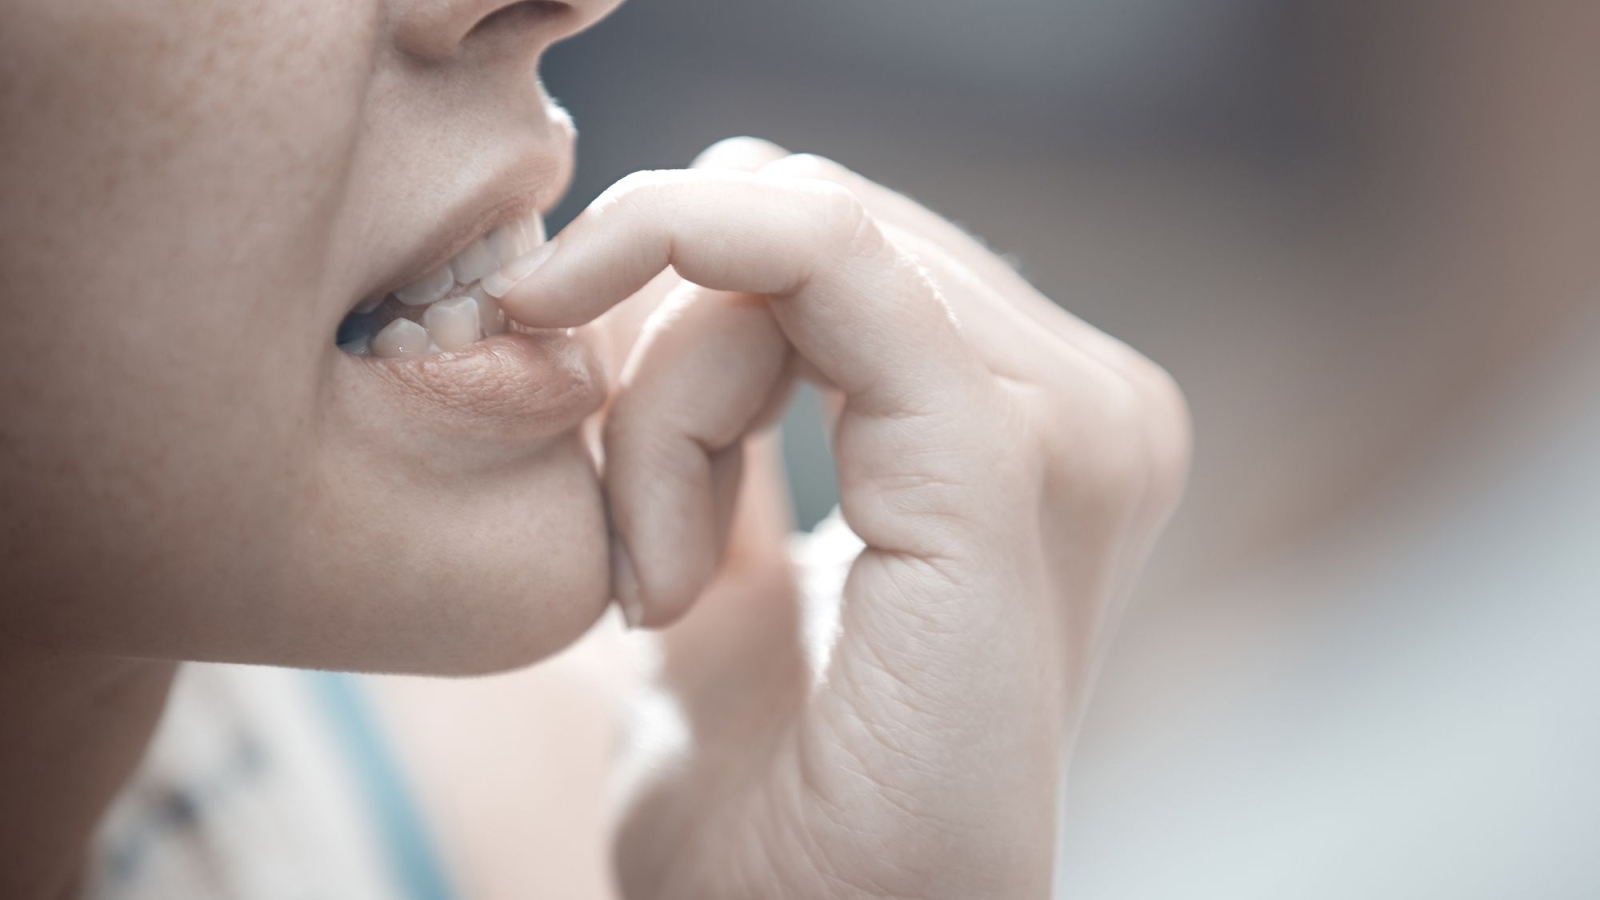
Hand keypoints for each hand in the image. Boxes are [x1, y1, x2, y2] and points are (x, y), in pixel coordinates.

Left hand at [495, 138, 1190, 899]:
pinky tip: (659, 529)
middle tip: (635, 559)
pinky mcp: (1012, 464)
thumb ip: (724, 441)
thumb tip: (678, 276)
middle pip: (805, 223)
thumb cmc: (770, 818)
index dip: (677, 276)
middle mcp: (1084, 407)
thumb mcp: (722, 584)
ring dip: (663, 401)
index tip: (554, 363)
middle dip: (664, 351)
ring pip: (790, 245)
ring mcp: (1073, 427)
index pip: (830, 247)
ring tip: (660, 597)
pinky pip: (827, 261)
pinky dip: (687, 329)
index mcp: (1032, 434)